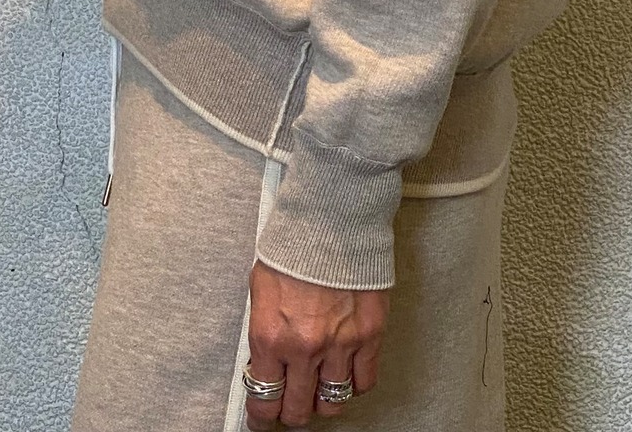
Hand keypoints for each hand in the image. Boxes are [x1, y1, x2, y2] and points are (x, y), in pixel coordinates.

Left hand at [245, 260, 388, 430]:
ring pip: (332, 403)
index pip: (264, 400)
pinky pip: (364, 381)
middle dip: (292, 411)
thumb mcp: (261, 289)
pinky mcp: (370, 334)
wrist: (332, 218)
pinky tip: (346, 374)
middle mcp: (304, 348)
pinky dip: (354, 384)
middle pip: (299, 410)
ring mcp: (340, 344)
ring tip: (320, 388)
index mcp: (271, 337)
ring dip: (323, 400)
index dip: (263, 416)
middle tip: (292, 403)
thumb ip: (265, 330)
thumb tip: (266, 359)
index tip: (264, 417)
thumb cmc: (295, 245)